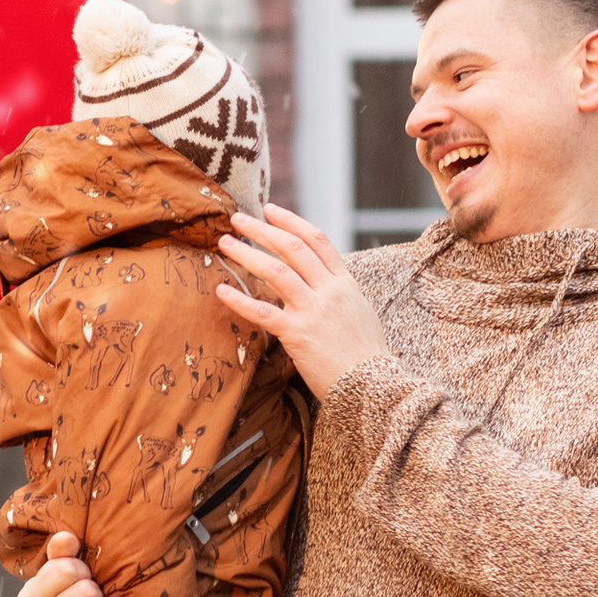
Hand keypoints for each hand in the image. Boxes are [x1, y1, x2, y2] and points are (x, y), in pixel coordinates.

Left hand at [216, 203, 390, 394]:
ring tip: (225, 244)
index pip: (318, 241)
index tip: (270, 210)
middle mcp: (330, 291)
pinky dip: (239, 300)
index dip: (292, 222)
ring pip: (276, 272)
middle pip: (292, 248)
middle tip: (237, 220)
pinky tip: (222, 291)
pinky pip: (264, 312)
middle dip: (262, 230)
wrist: (375, 386)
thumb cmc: (366, 357)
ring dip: (247, 254)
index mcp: (345, 284)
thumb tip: (320, 283)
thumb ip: (339, 295)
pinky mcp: (299, 335)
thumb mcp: (360, 314)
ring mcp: (315, 312)